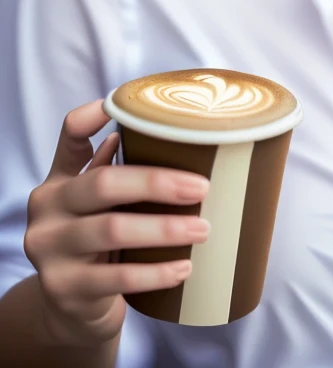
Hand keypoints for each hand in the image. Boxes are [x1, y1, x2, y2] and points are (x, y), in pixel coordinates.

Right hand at [23, 99, 210, 346]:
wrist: (69, 311)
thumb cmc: (97, 245)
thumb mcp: (97, 207)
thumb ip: (118, 172)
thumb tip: (168, 137)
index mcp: (58, 181)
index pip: (70, 135)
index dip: (92, 116)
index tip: (123, 104)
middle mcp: (47, 210)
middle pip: (103, 183)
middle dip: (157, 182)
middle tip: (202, 188)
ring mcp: (50, 250)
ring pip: (112, 230)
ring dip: (164, 228)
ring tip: (202, 230)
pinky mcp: (64, 289)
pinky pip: (116, 278)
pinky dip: (155, 273)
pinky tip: (183, 268)